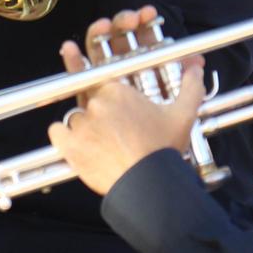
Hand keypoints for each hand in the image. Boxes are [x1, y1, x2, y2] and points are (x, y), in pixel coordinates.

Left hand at [46, 6, 203, 196]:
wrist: (148, 184)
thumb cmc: (163, 150)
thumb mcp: (184, 114)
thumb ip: (191, 86)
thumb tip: (195, 68)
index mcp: (118, 90)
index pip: (101, 78)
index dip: (98, 81)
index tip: (88, 73)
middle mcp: (96, 102)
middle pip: (89, 98)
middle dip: (98, 111)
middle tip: (110, 127)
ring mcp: (81, 123)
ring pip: (76, 116)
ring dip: (85, 126)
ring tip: (103, 143)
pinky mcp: (70, 145)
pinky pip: (57, 132)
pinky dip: (63, 136)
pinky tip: (77, 144)